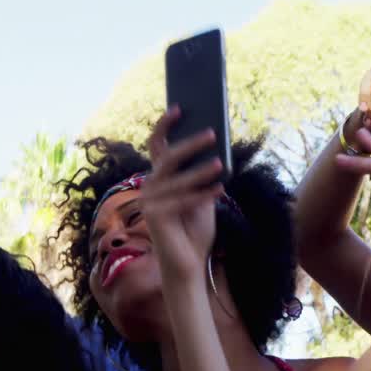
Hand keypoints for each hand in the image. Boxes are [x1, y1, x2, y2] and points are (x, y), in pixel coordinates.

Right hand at [141, 107, 224, 285]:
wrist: (189, 263)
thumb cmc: (196, 228)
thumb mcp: (203, 195)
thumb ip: (204, 174)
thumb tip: (215, 147)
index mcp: (160, 178)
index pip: (157, 145)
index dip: (165, 125)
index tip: (180, 108)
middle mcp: (150, 187)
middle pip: (168, 158)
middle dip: (190, 144)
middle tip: (212, 134)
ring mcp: (149, 202)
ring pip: (178, 180)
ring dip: (201, 172)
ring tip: (221, 165)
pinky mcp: (155, 217)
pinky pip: (182, 201)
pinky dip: (203, 195)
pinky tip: (220, 189)